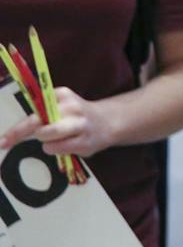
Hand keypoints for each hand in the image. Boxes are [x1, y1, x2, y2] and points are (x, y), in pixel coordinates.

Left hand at [0, 86, 115, 156]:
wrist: (108, 122)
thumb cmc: (75, 114)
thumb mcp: (61, 103)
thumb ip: (42, 109)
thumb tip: (16, 127)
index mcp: (63, 95)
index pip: (35, 111)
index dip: (17, 127)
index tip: (3, 140)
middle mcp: (73, 108)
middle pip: (39, 125)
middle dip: (22, 134)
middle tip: (7, 143)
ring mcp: (80, 126)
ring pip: (48, 140)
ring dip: (46, 143)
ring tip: (54, 140)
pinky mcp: (85, 143)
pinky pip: (58, 150)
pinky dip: (56, 150)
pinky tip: (68, 144)